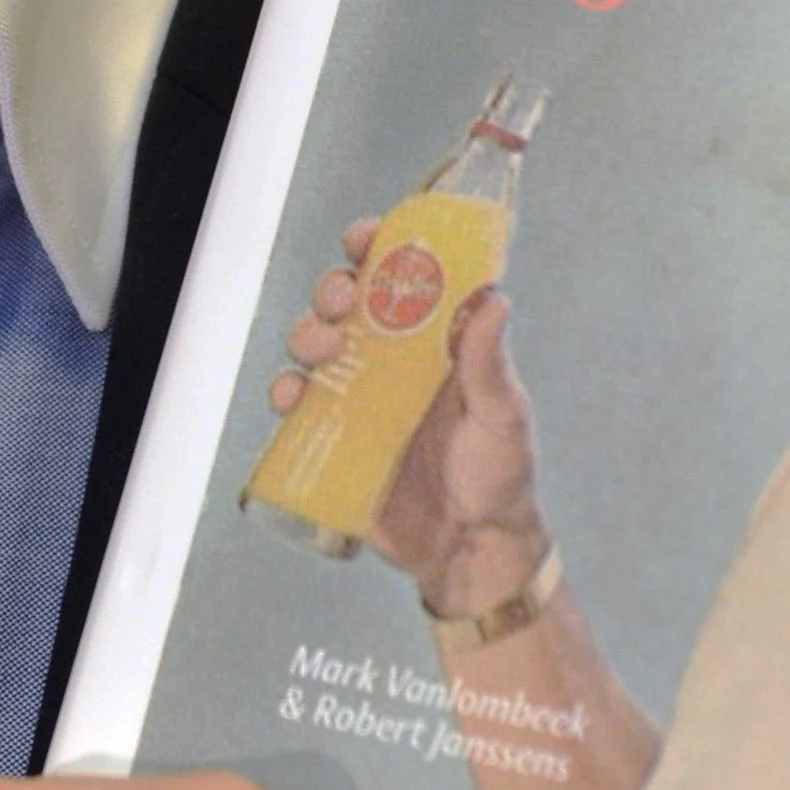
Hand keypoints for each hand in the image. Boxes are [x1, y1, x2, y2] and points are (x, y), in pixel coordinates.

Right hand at [272, 222, 551, 615]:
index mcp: (437, 345)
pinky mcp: (336, 441)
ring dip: (307, 334)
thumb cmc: (499, 478)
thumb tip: (494, 297)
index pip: (405, 280)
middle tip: (338, 299)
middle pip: (348, 305)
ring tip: (320, 349)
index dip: (380, 249)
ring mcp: (361, 401)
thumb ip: (490, 364)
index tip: (366, 237)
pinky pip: (298, 408)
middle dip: (333, 288)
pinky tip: (292, 396)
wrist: (471, 552)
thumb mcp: (502, 417)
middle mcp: (395, 363)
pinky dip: (286, 393)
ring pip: (316, 348)